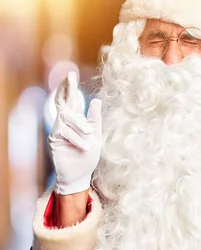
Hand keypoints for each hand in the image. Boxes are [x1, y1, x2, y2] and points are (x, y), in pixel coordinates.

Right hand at [49, 72, 103, 194]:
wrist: (80, 175)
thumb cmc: (87, 157)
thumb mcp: (97, 136)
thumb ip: (95, 120)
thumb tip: (96, 100)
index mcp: (77, 120)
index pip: (71, 101)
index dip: (69, 87)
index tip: (70, 74)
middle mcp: (66, 123)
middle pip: (63, 102)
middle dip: (67, 88)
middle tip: (71, 76)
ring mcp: (59, 130)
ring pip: (67, 117)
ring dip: (80, 124)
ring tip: (90, 134)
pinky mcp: (55, 140)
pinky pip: (65, 132)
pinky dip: (77, 138)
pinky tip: (85, 146)